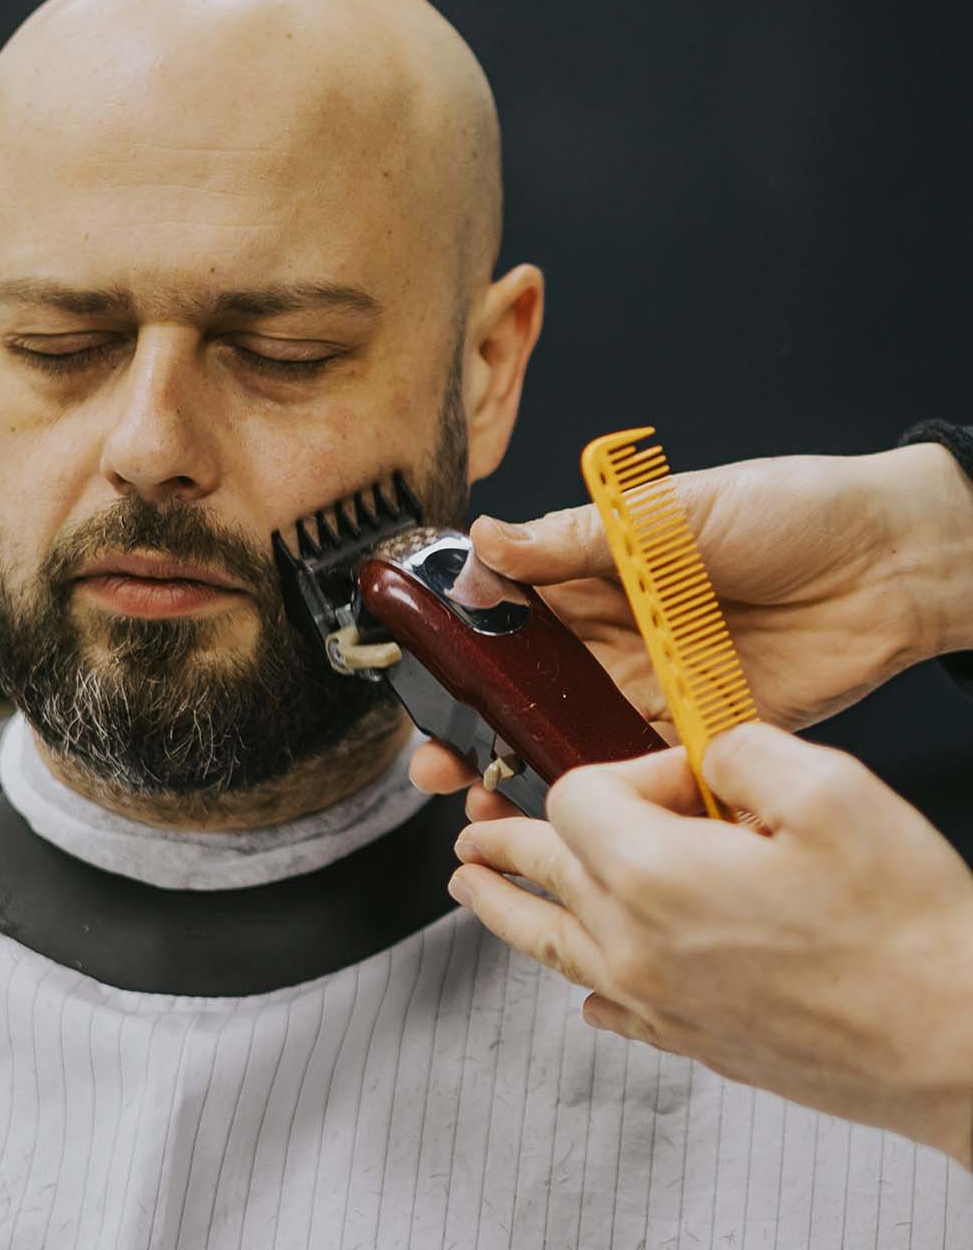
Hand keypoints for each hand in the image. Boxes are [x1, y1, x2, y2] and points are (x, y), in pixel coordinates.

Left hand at [445, 722, 972, 1166]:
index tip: (672, 774)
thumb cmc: (908, 933)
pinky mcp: (688, 1040)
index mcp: (654, 873)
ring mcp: (656, 1000)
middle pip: (541, 868)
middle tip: (474, 827)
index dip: (621, 769)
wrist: (959, 1045)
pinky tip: (580, 982)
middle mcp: (635, 943)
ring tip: (471, 887)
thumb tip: (699, 751)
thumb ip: (740, 748)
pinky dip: (581, 980)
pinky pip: (607, 1006)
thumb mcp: (831, 790)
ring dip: (503, 906)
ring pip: (548, 942)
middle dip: (508, 834)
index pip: (576, 795)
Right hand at [454, 443, 972, 743]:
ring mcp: (654, 681)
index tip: (422, 672)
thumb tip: (488, 537)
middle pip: (525, 682)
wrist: (895, 564)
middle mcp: (617, 629)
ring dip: (521, 761)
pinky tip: (565, 807)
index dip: (461, 642)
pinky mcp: (700, 728)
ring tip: (478, 793)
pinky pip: (639, 764)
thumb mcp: (670, 511)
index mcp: (598, 568)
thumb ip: (577, 538)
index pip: (509, 607)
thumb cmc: (791, 511)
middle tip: (433, 756)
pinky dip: (602, 788)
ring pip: (569, 729)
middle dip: (472, 720)